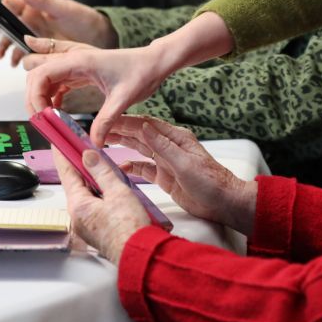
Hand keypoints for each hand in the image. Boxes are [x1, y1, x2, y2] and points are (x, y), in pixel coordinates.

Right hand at [0, 0, 117, 65]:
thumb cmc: (84, 18)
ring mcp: (36, 35)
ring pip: (13, 39)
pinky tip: (15, 63)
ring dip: (4, 46)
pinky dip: (17, 57)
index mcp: (36, 7)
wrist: (101, 37)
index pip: (11, 5)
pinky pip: (24, 52)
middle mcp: (33, 20)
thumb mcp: (65, 8)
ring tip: (2, 55)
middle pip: (7, 23)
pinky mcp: (41, 49)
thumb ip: (44, 2)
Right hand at [23, 12, 236, 143]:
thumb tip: (94, 142)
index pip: (41, 75)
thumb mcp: (124, 99)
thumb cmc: (142, 71)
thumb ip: (106, 121)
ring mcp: (77, 66)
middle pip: (37, 77)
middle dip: (33, 99)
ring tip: (48, 120)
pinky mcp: (82, 73)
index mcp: (80, 61)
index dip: (34, 97)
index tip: (42, 117)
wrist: (154, 62)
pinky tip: (59, 112)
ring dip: (42, 98)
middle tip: (41, 122)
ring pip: (45, 80)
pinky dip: (53, 97)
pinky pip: (58, 84)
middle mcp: (74, 61)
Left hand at [55, 147, 149, 263]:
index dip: (63, 155)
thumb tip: (88, 156)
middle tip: (87, 150)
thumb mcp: (118, 192)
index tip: (59, 142)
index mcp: (79, 206)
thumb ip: (102, 171)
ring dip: (98, 180)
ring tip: (109, 168)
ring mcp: (88, 225)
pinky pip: (96, 205)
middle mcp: (79, 217)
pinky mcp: (98, 229)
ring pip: (89, 195)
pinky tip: (117, 188)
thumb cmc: (130, 229)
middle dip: (84, 167)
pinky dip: (104, 194)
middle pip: (77, 184)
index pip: (66, 174)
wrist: (141, 254)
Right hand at [104, 115, 256, 234]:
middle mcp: (170, 148)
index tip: (109, 119)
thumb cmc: (210, 181)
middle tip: (99, 129)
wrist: (222, 202)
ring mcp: (166, 162)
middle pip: (141, 136)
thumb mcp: (185, 163)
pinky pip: (144, 169)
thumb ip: (163, 146)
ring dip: (123, 146)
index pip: (147, 125)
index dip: (127, 122)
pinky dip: (131, 168)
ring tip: (104, 143)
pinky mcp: (164, 177)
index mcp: (176, 138)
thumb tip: (144, 127)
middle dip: (121, 131)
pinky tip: (119, 167)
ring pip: (140, 150)